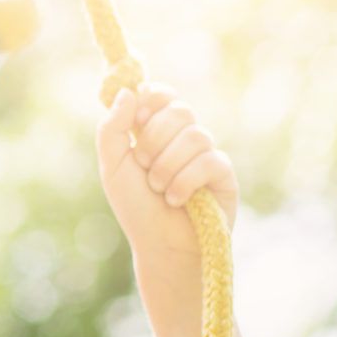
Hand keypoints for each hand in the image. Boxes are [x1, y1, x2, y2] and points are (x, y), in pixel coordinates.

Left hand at [97, 83, 240, 262]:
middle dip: (154, 141)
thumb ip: (112, 129)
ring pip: (195, 136)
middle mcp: (184, 138)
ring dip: (167, 166)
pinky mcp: (223, 174)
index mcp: (157, 131)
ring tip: (159, 190)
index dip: (153, 99)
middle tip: (144, 167)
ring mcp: (206, 154)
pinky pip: (209, 161)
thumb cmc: (136, 208)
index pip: (162, 94)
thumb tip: (127, 90)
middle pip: (180, 110)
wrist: (159, 245)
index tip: (139, 121)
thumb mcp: (113, 167)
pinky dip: (185, 182)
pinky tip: (176, 200)